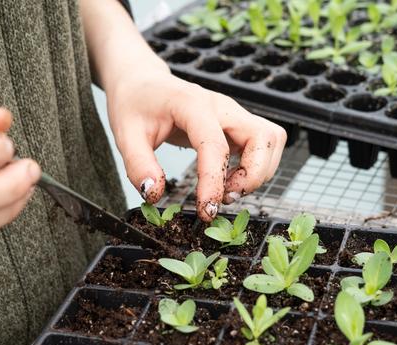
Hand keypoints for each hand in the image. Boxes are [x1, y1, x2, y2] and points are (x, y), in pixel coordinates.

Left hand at [107, 71, 285, 221]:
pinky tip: (229, 181)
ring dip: (259, 172)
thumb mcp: (125, 135)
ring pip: (271, 140)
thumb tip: (154, 194)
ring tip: (228, 191)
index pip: (215, 145)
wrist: (142, 82)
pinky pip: (263, 144)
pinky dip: (256, 167)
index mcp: (192, 104)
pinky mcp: (236, 124)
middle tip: (226, 197)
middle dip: (254, 175)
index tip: (206, 210)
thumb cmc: (134, 105)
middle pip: (264, 137)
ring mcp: (233, 113)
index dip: (214, 182)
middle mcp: (221, 106)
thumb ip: (138, 166)